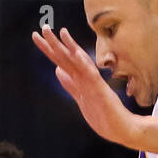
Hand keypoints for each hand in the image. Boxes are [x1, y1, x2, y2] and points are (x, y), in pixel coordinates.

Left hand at [32, 26, 140, 147]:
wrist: (122, 129)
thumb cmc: (104, 115)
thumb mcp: (81, 98)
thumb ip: (70, 84)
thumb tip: (57, 71)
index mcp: (79, 80)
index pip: (61, 61)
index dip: (49, 49)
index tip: (36, 36)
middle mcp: (85, 79)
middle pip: (66, 59)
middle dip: (53, 44)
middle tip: (43, 28)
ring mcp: (93, 84)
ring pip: (78, 63)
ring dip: (68, 48)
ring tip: (60, 32)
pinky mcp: (101, 91)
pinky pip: (90, 75)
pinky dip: (83, 63)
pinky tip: (76, 52)